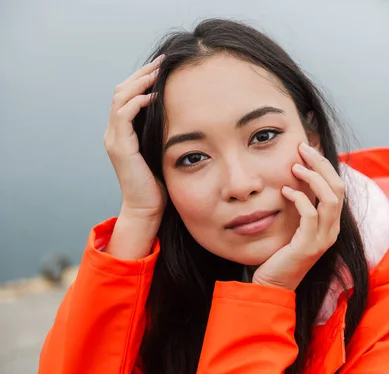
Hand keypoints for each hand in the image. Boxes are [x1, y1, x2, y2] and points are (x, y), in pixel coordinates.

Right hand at [103, 54, 165, 222]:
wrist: (148, 209)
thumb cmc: (161, 182)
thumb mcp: (164, 149)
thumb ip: (166, 131)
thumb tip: (187, 112)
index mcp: (124, 131)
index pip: (128, 94)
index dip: (143, 78)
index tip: (164, 65)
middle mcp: (115, 132)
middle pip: (121, 90)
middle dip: (142, 74)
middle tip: (162, 61)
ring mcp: (114, 139)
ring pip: (120, 98)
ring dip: (139, 82)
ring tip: (158, 72)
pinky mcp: (119, 148)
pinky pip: (123, 116)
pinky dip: (136, 102)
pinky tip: (153, 95)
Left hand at [252, 142, 344, 290]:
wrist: (273, 285)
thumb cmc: (280, 254)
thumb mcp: (294, 225)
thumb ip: (299, 206)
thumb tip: (294, 177)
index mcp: (331, 223)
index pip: (337, 187)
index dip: (325, 165)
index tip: (307, 149)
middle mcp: (332, 230)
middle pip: (338, 187)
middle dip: (322, 164)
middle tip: (303, 148)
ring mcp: (323, 239)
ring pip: (330, 198)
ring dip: (313, 178)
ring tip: (295, 167)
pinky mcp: (308, 246)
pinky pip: (310, 215)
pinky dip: (299, 198)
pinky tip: (285, 191)